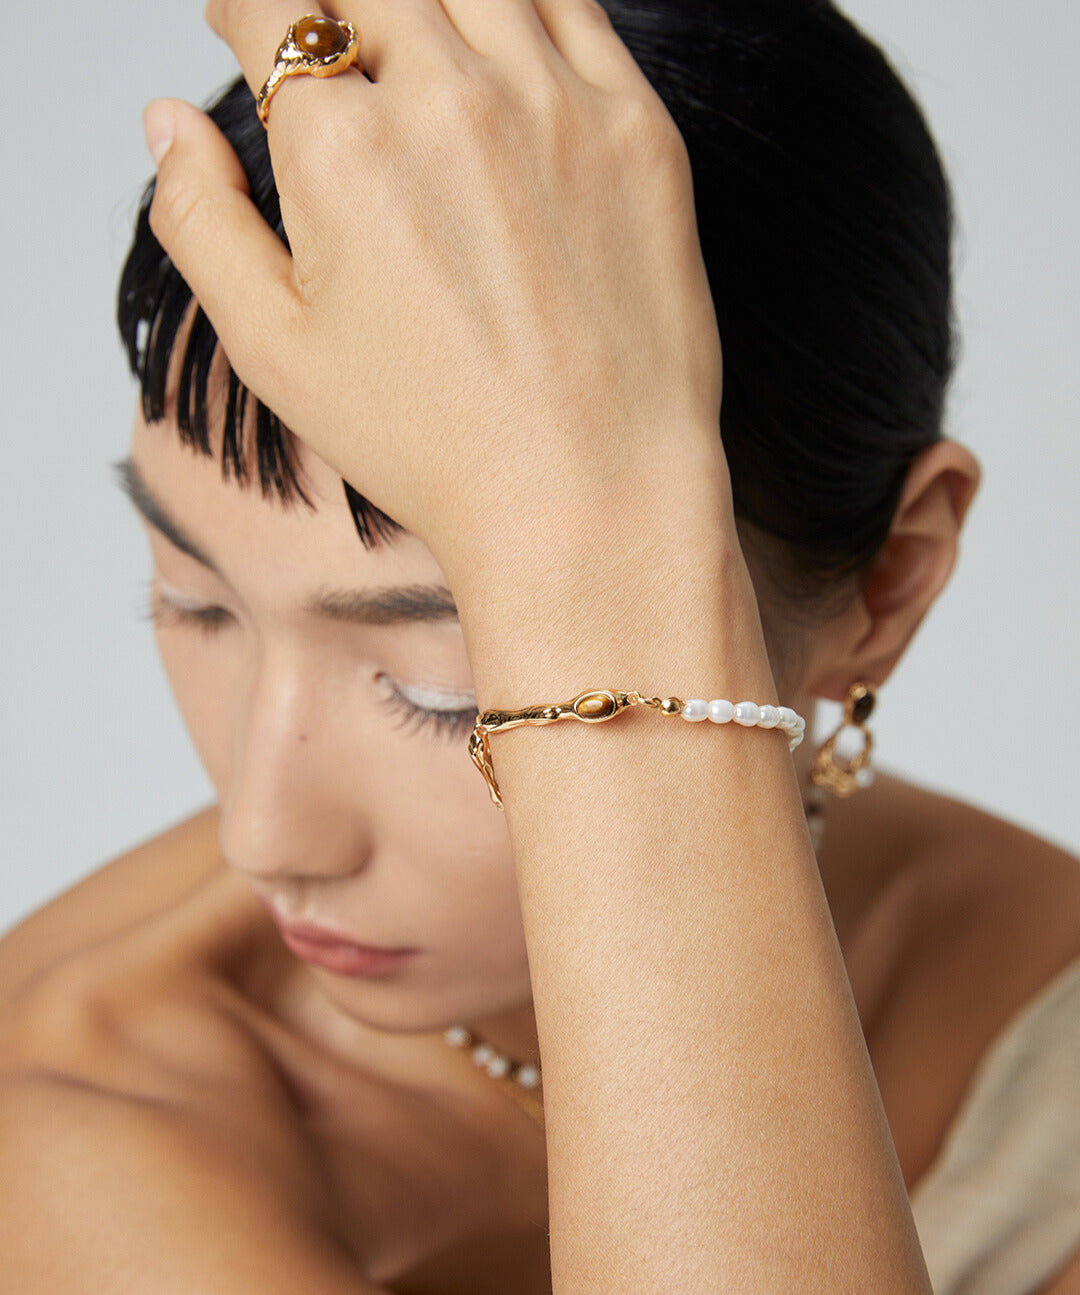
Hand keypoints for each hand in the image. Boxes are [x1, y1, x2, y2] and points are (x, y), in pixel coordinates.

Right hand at [144, 0, 727, 585]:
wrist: (588, 494)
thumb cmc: (432, 444)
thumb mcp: (275, 353)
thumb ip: (200, 221)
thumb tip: (166, 122)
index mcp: (343, 149)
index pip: (271, 10)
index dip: (246, 12)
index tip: (247, 30)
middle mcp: (450, 99)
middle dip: (332, 9)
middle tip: (332, 51)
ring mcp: (556, 105)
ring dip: (423, 0)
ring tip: (412, 43)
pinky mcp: (637, 130)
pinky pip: (574, 8)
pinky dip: (523, 9)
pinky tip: (503, 45)